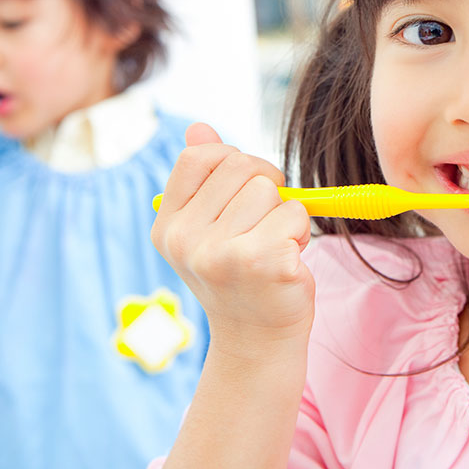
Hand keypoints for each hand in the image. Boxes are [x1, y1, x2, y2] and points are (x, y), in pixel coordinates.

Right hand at [151, 123, 314, 352]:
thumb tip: (198, 127)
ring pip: (271, 189)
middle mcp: (185, 239)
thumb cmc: (242, 275)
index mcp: (168, 225)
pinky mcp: (260, 261)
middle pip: (242, 166)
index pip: (199, 156)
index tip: (244, 189)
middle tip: (264, 227)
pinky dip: (300, 233)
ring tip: (273, 248)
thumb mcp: (212, 226)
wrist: (257, 341)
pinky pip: (294, 214)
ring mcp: (219, 252)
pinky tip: (285, 263)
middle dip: (266, 187)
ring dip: (285, 215)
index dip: (232, 162)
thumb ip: (206, 177)